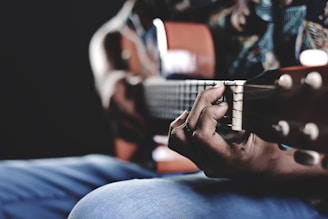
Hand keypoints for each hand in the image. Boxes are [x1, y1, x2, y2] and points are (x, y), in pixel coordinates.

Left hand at [168, 84, 287, 178]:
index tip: (226, 104)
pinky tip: (192, 115)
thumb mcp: (263, 133)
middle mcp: (209, 163)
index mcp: (226, 160)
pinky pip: (176, 141)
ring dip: (190, 115)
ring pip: (177, 136)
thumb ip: (246, 114)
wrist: (263, 168)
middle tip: (219, 90)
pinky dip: (180, 124)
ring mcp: (200, 161)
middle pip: (190, 129)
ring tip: (205, 104)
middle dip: (203, 102)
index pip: (201, 135)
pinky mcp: (195, 156)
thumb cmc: (266, 150)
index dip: (210, 114)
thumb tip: (231, 91)